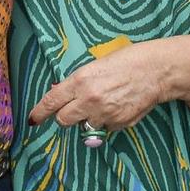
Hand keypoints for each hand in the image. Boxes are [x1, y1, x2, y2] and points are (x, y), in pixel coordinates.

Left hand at [28, 44, 172, 132]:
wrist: (156, 71)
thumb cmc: (126, 61)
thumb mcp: (95, 66)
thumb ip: (76, 82)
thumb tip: (58, 92)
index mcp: (80, 81)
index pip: (52, 102)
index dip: (40, 113)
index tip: (34, 120)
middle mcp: (89, 100)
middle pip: (64, 120)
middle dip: (66, 116)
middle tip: (74, 108)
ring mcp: (104, 114)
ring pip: (84, 127)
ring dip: (88, 119)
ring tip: (103, 104)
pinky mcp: (118, 124)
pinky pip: (105, 129)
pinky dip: (107, 122)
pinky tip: (118, 106)